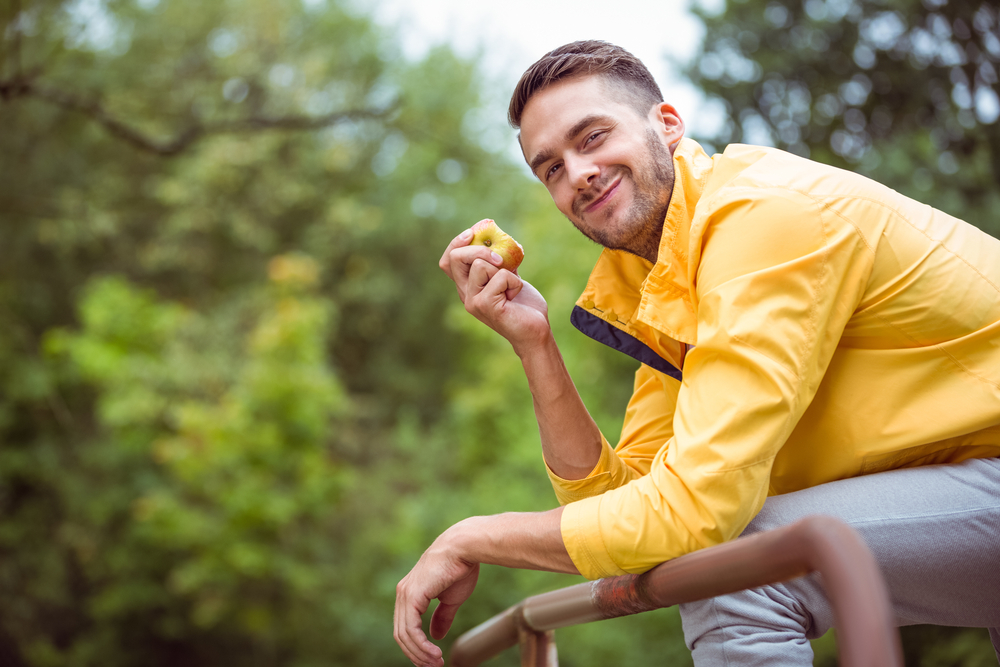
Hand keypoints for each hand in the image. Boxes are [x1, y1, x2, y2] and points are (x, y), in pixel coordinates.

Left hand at [394, 537, 479, 666]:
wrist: (465, 548)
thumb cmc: (460, 568)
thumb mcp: (451, 599)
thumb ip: (441, 616)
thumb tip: (436, 636)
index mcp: (410, 593)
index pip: (405, 627)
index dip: (416, 647)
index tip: (431, 660)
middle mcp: (402, 593)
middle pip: (401, 635)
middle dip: (417, 655)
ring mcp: (405, 594)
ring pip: (404, 635)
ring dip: (420, 654)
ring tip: (436, 663)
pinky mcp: (411, 596)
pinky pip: (411, 629)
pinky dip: (421, 646)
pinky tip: (434, 652)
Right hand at [439, 225, 549, 354]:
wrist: (536, 330)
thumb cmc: (523, 305)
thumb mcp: (508, 276)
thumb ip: (498, 262)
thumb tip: (497, 239)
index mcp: (467, 286)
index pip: (447, 261)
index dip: (456, 243)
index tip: (473, 233)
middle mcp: (465, 294)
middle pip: (455, 258)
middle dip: (479, 249)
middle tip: (500, 259)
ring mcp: (473, 301)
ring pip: (479, 265)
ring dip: (503, 269)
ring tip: (511, 286)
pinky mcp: (485, 305)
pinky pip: (500, 276)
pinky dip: (514, 281)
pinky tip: (515, 295)